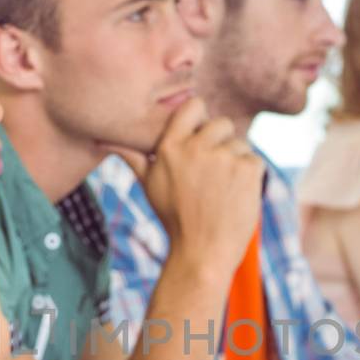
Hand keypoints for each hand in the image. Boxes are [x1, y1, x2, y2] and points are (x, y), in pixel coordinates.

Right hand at [115, 96, 264, 277]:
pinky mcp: (247, 169)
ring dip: (236, 164)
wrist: (202, 254)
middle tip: (214, 175)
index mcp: (170, 147)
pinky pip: (255, 161)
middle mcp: (196, 148)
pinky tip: (236, 197)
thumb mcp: (150, 186)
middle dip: (222, 144)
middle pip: (222, 123)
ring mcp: (223, 157)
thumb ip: (133, 157)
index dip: (202, 118)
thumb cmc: (175, 220)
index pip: (193, 106)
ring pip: (241, 144)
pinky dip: (250, 178)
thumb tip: (104, 141)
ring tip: (222, 191)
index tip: (202, 136)